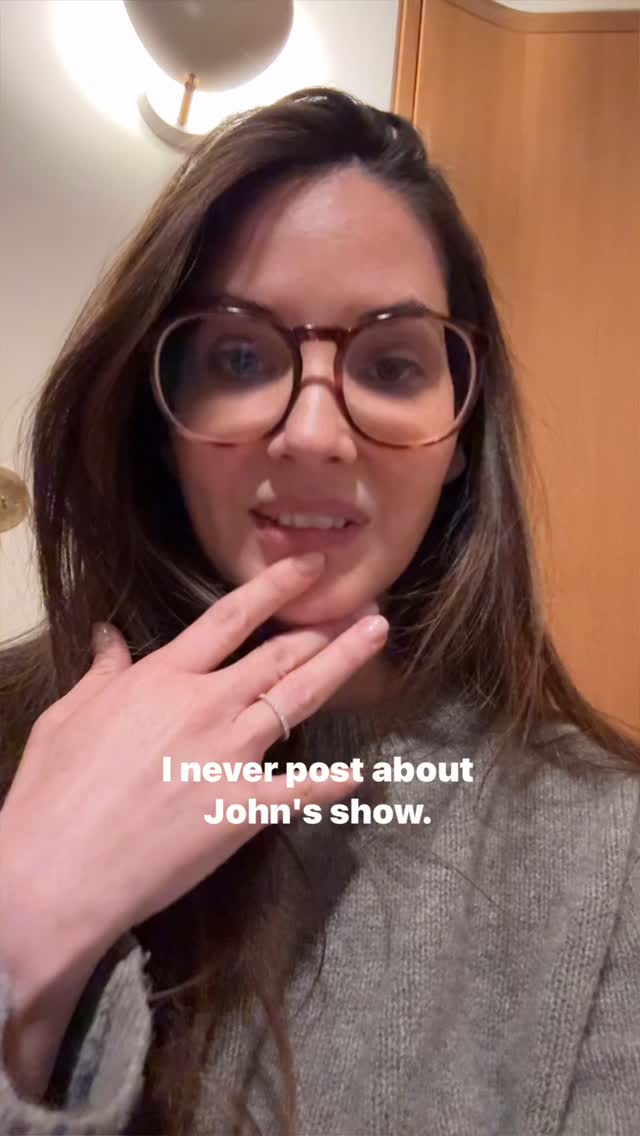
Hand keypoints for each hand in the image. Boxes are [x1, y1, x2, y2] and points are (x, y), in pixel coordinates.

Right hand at [0, 554, 387, 962]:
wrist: (57, 871)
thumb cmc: (52, 791)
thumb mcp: (67, 716)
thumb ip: (102, 672)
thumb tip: (109, 634)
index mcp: (163, 678)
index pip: (230, 618)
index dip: (276, 586)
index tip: (311, 567)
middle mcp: (206, 705)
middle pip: (277, 655)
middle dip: (324, 627)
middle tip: (363, 608)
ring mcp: (230, 756)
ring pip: (297, 700)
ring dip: (341, 665)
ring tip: (376, 637)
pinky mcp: (244, 810)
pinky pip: (301, 788)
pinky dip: (333, 782)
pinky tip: (359, 773)